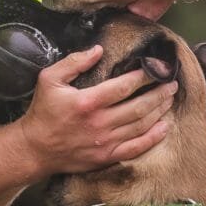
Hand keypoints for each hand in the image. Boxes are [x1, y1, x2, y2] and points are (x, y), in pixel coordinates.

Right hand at [15, 45, 176, 175]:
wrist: (34, 148)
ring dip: (159, 111)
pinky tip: (165, 127)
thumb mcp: (49, 79)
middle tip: (171, 83)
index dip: (143, 77)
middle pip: (139, 106)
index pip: (124, 87)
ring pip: (141, 125)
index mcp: (87, 102)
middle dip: (159, 93)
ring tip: (170, 99)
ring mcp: (105, 142)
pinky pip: (136, 148)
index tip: (155, 68)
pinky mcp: (106, 157)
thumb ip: (74, 62)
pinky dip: (154, 138)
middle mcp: (99, 123)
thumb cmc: (42, 112)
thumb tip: (98, 49)